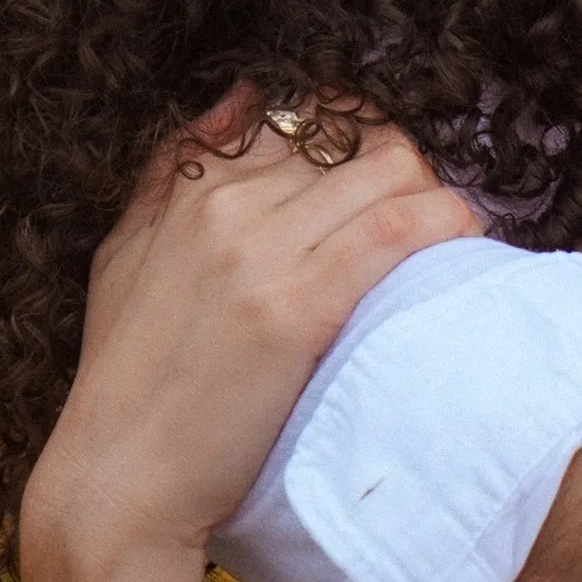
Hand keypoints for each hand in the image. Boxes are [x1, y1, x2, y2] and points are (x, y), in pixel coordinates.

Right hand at [24, 93, 481, 567]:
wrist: (118, 483)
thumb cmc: (127, 381)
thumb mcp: (124, 256)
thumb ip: (171, 173)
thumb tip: (236, 99)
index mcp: (191, 187)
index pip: (304, 119)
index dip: (359, 139)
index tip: (385, 178)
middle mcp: (227, 205)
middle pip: (357, 139)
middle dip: (406, 167)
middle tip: (428, 210)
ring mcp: (262, 251)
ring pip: (390, 171)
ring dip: (435, 192)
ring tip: (453, 232)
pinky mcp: (298, 306)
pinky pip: (399, 230)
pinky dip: (445, 224)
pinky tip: (463, 242)